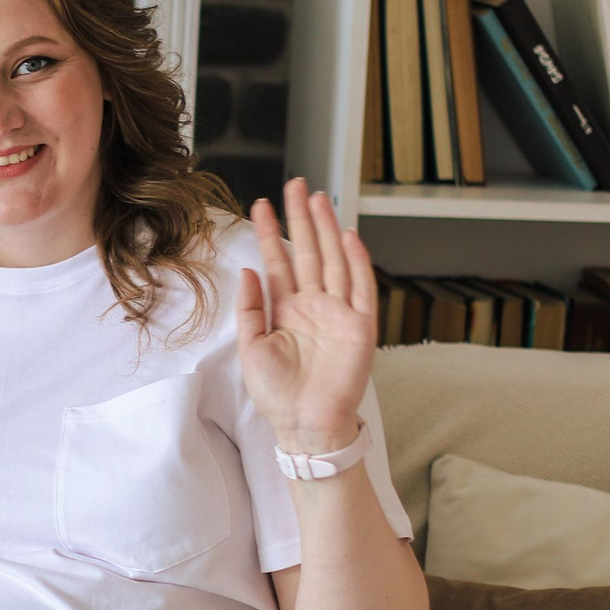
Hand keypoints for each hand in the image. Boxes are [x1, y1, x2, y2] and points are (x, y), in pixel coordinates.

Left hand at [237, 178, 378, 450]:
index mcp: (286, 310)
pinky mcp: (360, 326)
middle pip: (309, 252)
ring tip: (320, 199)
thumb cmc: (277, 394)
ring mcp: (338, 313)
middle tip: (297, 185)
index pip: (278, 261)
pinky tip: (349, 236)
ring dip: (329, 230)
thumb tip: (248, 270)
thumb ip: (250, 309)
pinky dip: (358, 262)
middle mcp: (313, 305)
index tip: (262, 204)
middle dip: (303, 219)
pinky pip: (361, 288)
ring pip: (335, 261)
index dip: (271, 233)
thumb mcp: (251, 348)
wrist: (305, 424)